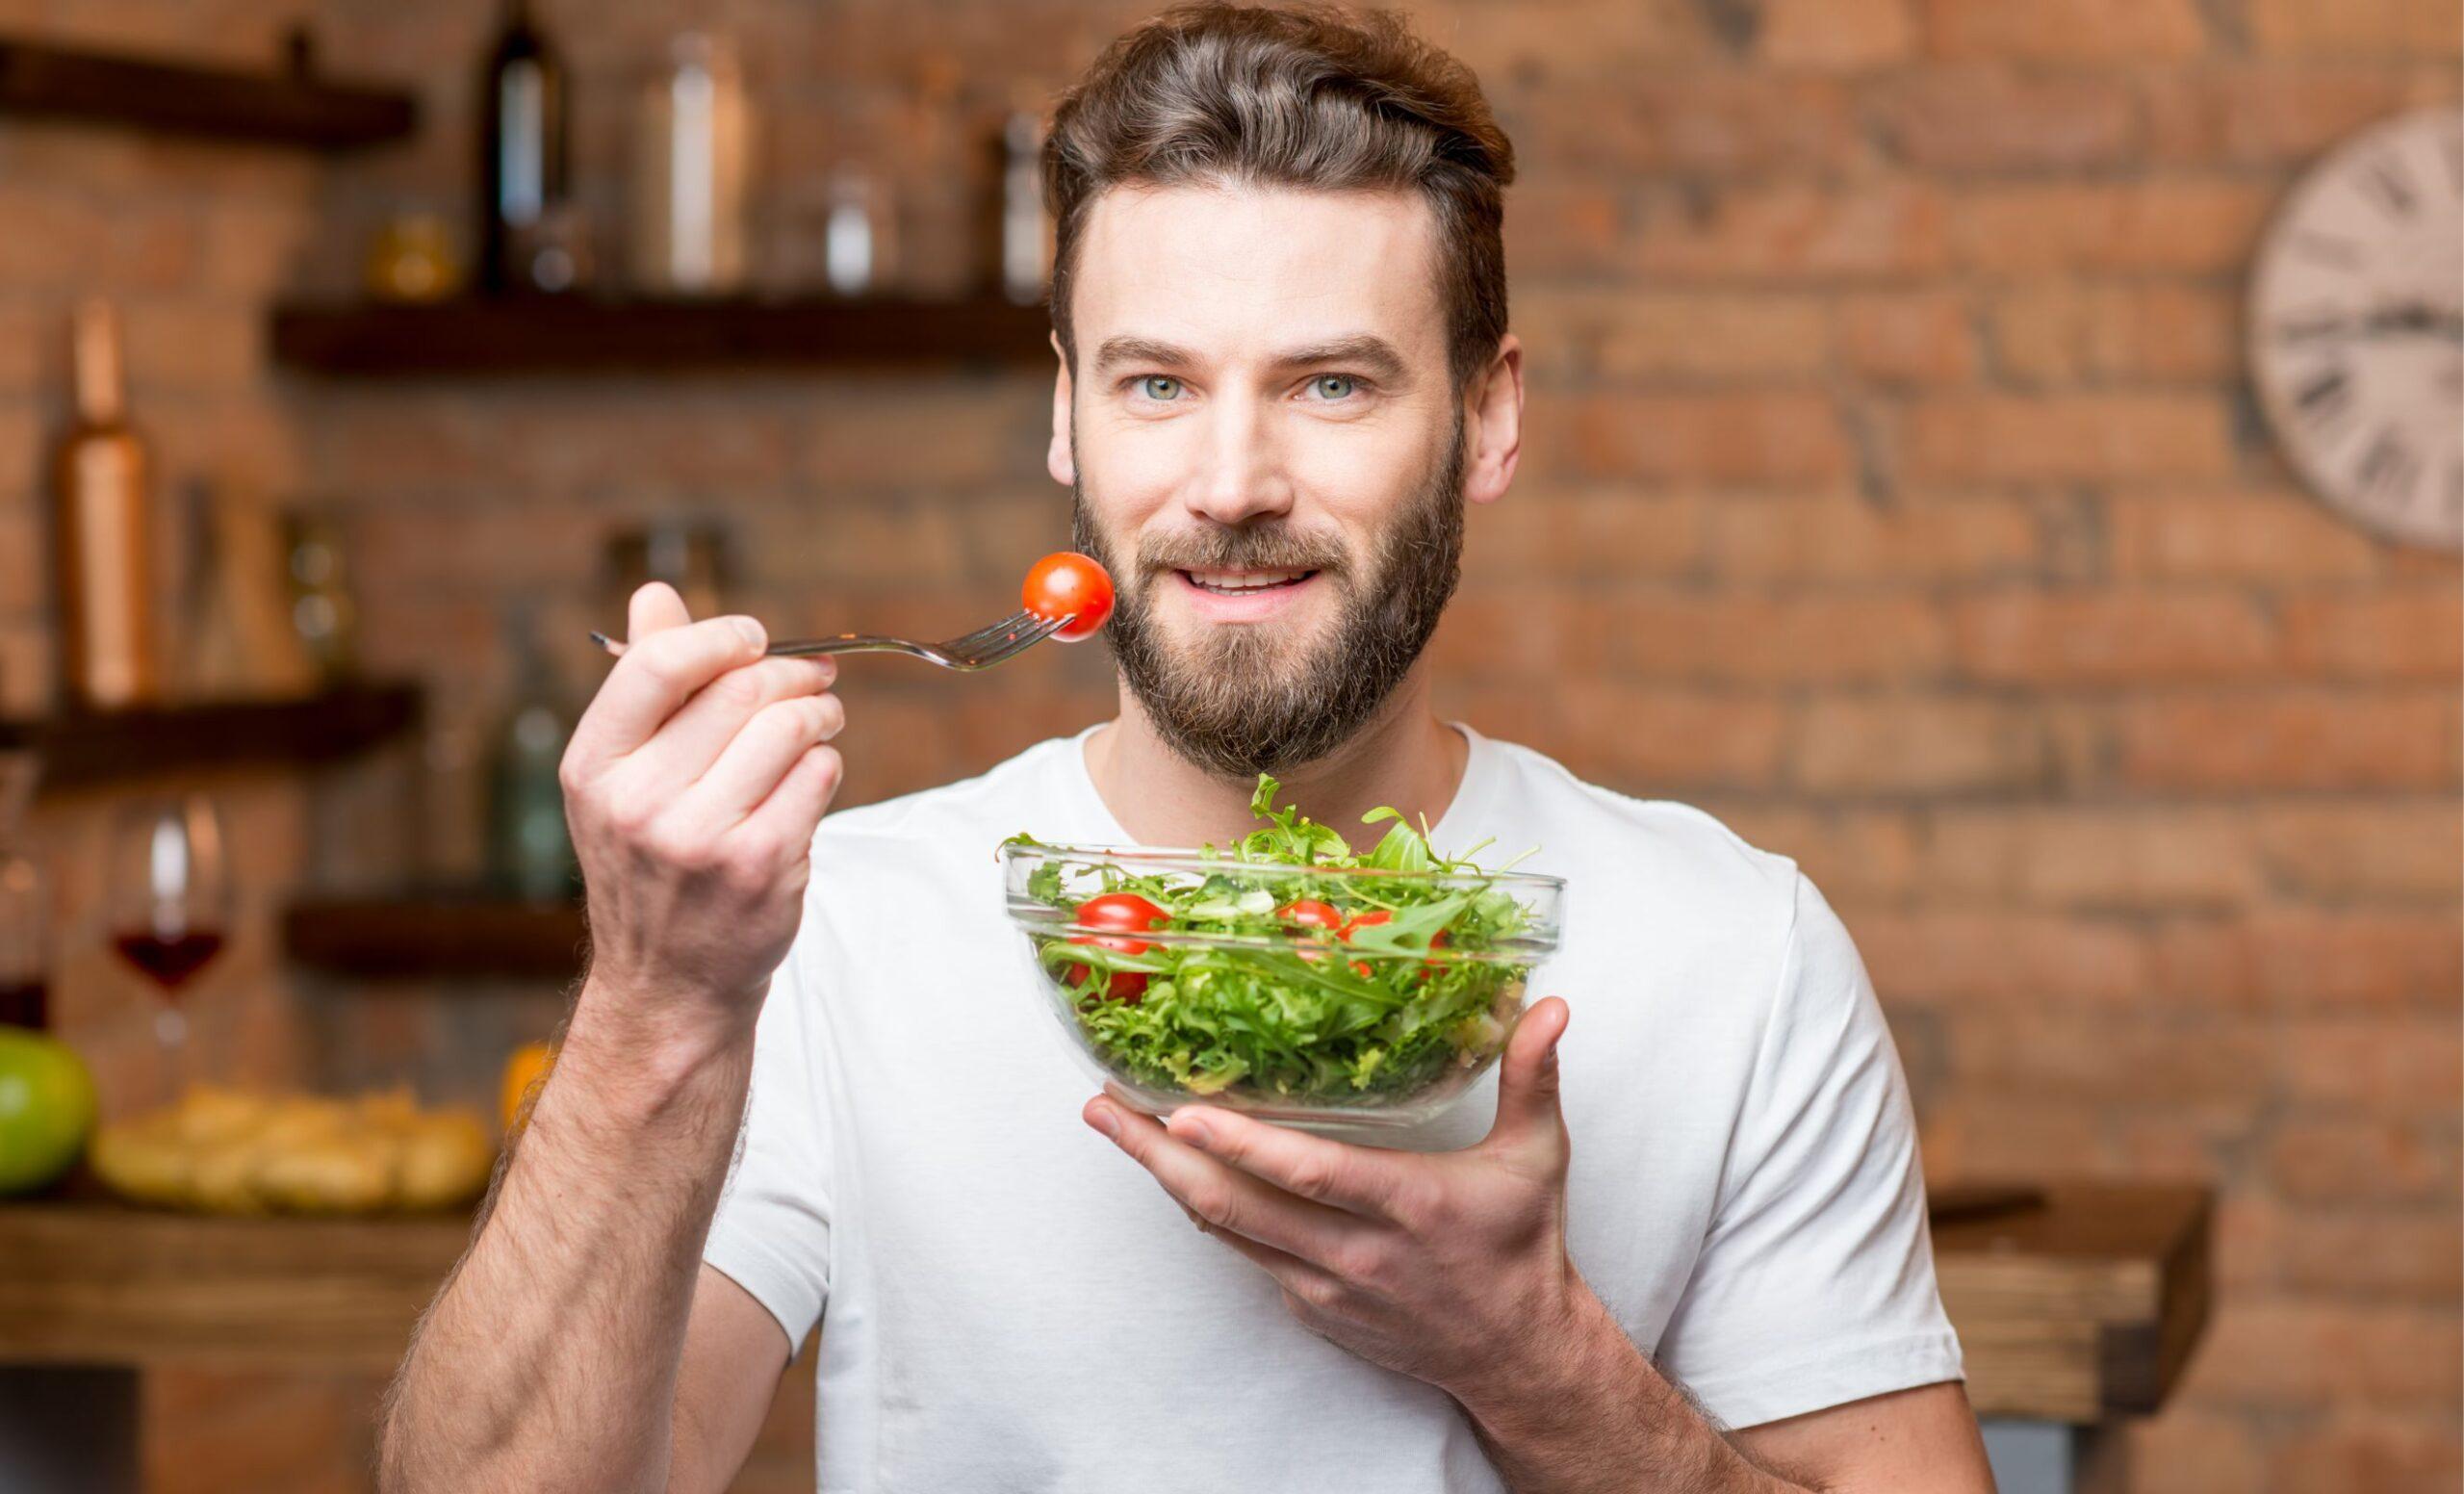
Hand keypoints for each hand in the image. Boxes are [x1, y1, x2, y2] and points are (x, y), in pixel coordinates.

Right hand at [560, 583, 844, 1045]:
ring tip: (819, 724)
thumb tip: (656, 594)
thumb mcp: (622, 777)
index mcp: (594, 766)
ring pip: (788, 727)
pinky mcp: (759, 865)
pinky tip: (809, 779)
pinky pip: (818, 776)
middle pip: (740, 690)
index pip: (658, 665)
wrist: (670, 983)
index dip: (721, 636)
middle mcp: (637, 802)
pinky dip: (825, 766)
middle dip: (791, 674)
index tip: (754, 638)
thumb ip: (646, 683)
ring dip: (819, 714)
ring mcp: (699, 838)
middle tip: (813, 679)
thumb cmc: (653, 864)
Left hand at [1085, 997, 1583, 1403]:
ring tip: (1116, 1125)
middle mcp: (1354, 1253)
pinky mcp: (1308, 1307)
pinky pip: (1243, 1253)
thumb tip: (1549, 1005)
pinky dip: (1204, 1209)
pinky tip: (1175, 1169)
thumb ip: (1531, 1076)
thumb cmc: (1521, 1245)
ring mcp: (1323, 1286)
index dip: (1243, 1147)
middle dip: (1159, 1155)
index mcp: (1406, 1206)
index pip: (1311, 1175)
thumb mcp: (1537, 1157)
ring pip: (1224, 1231)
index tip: (1182, 1113)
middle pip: (1235, 1206)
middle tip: (1105, 1106)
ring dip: (1164, 1179)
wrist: (1514, 1353)